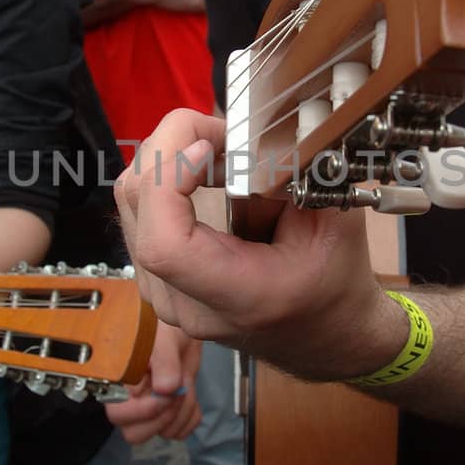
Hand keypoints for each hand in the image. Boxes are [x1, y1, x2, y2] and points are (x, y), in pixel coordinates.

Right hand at [105, 320, 202, 444]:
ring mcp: (147, 410)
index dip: (145, 409)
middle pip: (135, 434)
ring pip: (162, 433)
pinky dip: (190, 417)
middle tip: (179, 391)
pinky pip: (179, 431)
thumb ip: (163, 359)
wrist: (180, 328)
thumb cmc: (163, 326)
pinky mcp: (166, 413)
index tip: (166, 390)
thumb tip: (165, 389)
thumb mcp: (164, 336)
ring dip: (181, 413)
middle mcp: (128, 401)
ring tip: (186, 386)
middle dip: (163, 416)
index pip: (119, 415)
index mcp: (118, 382)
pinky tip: (190, 396)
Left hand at [115, 110, 380, 379]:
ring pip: (129, 203)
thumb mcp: (335, 222)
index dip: (170, 182)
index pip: (164, 245)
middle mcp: (186, 304)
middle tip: (220, 131)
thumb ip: (296, 175)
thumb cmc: (334, 283)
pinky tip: (199, 169)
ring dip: (166, 158)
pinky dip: (162, 177)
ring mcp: (162, 295)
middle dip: (171, 147)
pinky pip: (136, 213)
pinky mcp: (155, 279)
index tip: (208, 148)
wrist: (324, 333)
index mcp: (236, 297)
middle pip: (138, 207)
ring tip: (214, 147)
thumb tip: (257, 131)